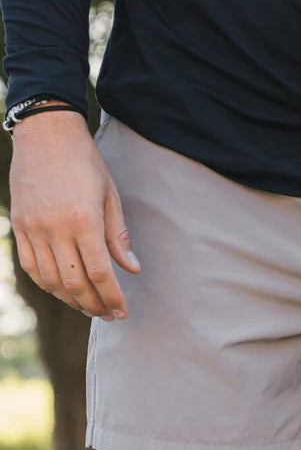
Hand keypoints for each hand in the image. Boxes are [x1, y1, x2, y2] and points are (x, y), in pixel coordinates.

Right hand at [9, 109, 139, 319]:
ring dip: (71, 300)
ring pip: (50, 279)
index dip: (112, 297)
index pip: (100, 273)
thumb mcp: (110, 196)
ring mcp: (32, 227)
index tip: (122, 311)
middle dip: (94, 304)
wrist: (45, 134)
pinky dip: (47, 284)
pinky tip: (63, 291)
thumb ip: (119, 236)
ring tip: (89, 308)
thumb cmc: (85, 163)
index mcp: (83, 220)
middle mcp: (54, 227)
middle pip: (74, 282)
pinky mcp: (19, 225)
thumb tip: (132, 269)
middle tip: (108, 315)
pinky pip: (30, 265)